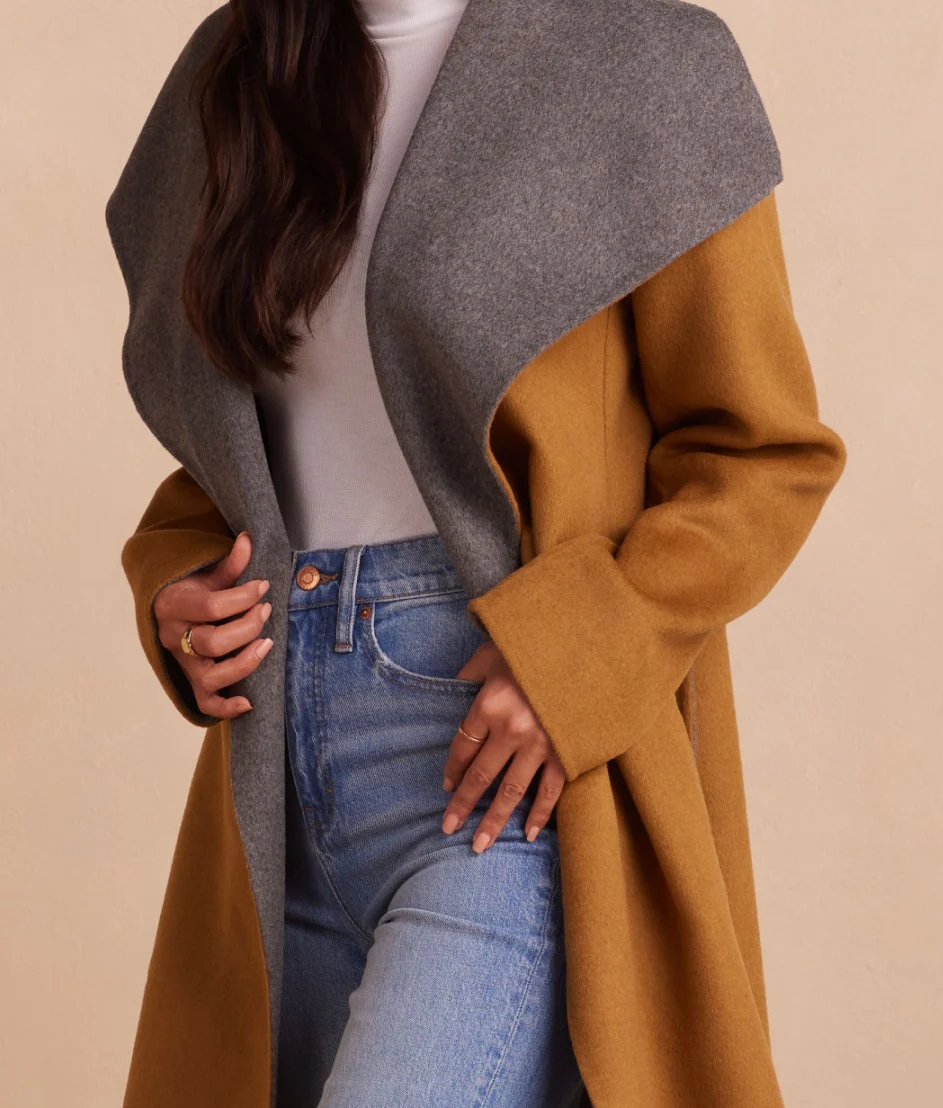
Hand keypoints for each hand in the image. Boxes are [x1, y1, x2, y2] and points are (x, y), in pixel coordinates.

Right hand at [153, 531, 272, 718]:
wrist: (166, 609)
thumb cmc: (194, 590)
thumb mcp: (208, 574)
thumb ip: (230, 563)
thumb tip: (249, 538)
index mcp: (174, 606)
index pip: (211, 606)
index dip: (243, 597)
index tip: (263, 586)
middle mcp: (174, 638)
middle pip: (213, 642)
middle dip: (247, 626)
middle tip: (266, 611)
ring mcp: (183, 664)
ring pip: (211, 677)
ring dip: (245, 663)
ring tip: (268, 644)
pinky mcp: (192, 682)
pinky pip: (206, 703)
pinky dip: (226, 708)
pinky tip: (250, 702)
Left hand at [440, 640, 564, 852]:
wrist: (589, 647)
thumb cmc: (534, 646)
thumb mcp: (494, 651)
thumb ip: (472, 673)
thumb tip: (455, 688)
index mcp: (489, 704)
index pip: (462, 746)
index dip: (451, 770)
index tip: (446, 788)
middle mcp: (511, 729)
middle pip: (480, 776)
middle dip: (463, 806)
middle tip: (449, 828)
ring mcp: (541, 744)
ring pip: (511, 792)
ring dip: (493, 821)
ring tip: (479, 846)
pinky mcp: (567, 753)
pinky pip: (550, 791)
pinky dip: (539, 815)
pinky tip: (526, 833)